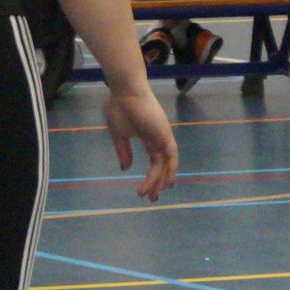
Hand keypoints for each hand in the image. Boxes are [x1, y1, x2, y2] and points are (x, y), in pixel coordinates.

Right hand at [102, 85, 178, 201]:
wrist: (125, 91)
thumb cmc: (119, 108)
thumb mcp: (118, 134)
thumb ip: (123, 151)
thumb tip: (126, 168)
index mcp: (148, 137)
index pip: (154, 161)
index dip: (151, 176)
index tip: (143, 190)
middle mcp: (158, 139)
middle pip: (161, 166)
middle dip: (156, 183)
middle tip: (150, 198)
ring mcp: (163, 137)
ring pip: (166, 164)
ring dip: (162, 180)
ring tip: (153, 194)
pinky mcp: (166, 135)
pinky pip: (171, 157)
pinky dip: (171, 170)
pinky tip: (166, 183)